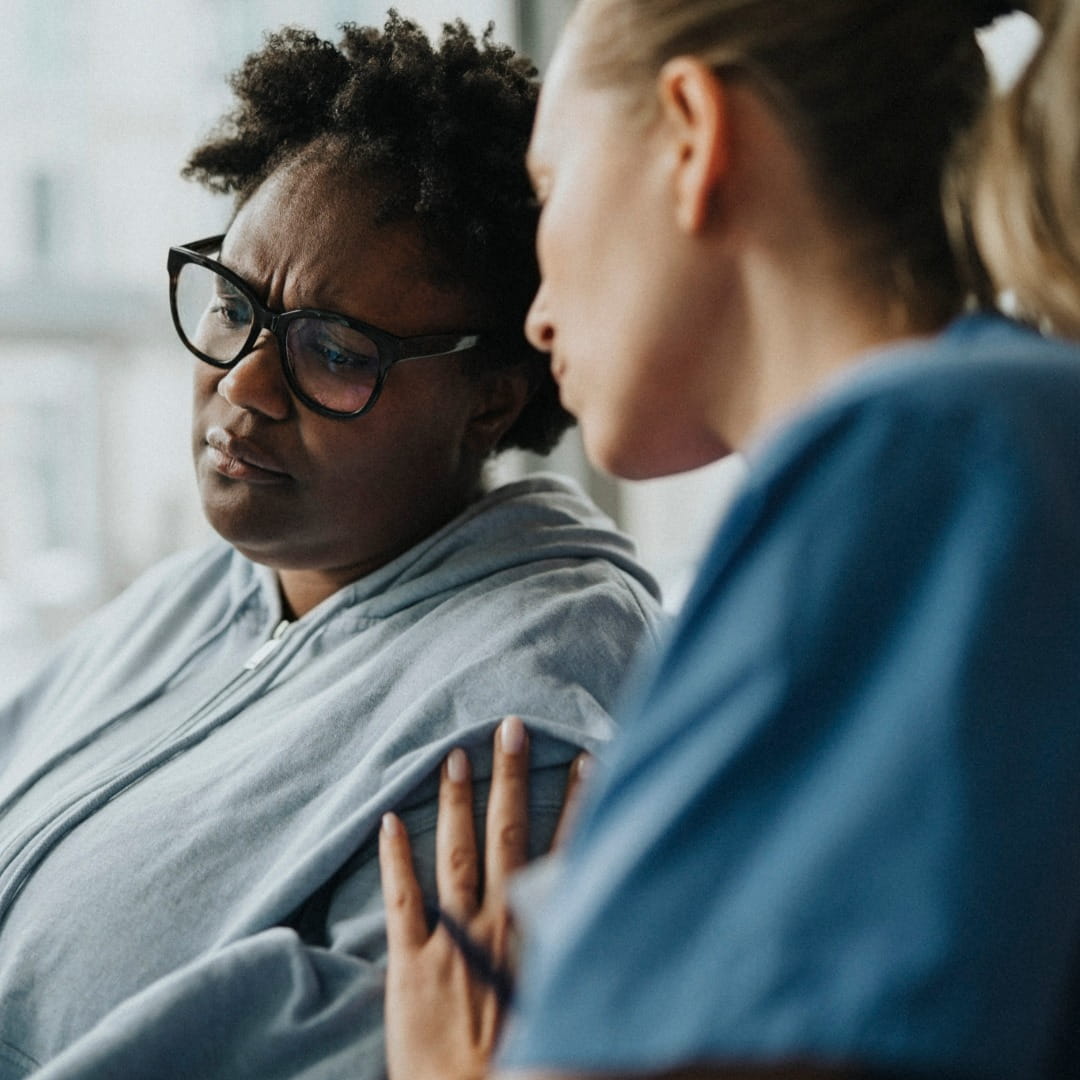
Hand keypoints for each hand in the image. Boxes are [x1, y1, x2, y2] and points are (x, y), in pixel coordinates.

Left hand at [379, 716, 587, 1079]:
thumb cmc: (528, 1060)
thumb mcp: (568, 998)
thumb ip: (579, 946)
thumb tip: (604, 903)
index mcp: (541, 930)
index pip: (564, 849)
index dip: (577, 802)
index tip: (585, 759)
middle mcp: (499, 922)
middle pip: (507, 833)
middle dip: (510, 777)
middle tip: (510, 728)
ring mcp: (452, 937)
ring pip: (455, 852)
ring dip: (455, 801)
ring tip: (453, 756)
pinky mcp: (411, 961)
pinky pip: (401, 898)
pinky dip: (394, 857)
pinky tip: (387, 820)